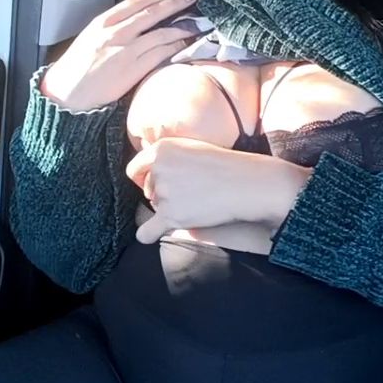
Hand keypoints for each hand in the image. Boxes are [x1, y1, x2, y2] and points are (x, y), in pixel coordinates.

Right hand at [40, 0, 202, 110]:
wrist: (65, 96)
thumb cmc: (76, 71)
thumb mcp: (90, 40)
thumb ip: (112, 29)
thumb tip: (136, 23)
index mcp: (103, 22)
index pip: (136, 0)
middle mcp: (115, 33)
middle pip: (152, 11)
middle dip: (176, 1)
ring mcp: (125, 50)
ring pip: (161, 32)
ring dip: (183, 25)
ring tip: (199, 20)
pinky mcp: (133, 69)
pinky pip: (161, 54)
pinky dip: (177, 47)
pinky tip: (187, 44)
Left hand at [126, 137, 311, 243]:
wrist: (246, 183)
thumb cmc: (224, 165)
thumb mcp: (191, 148)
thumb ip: (168, 157)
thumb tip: (151, 173)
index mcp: (160, 149)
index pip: (136, 168)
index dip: (144, 178)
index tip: (155, 184)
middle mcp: (157, 168)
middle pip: (147, 189)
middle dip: (162, 193)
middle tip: (190, 192)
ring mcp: (163, 192)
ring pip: (154, 207)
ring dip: (169, 209)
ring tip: (196, 202)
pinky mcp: (170, 215)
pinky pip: (146, 231)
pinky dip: (148, 234)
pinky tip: (152, 233)